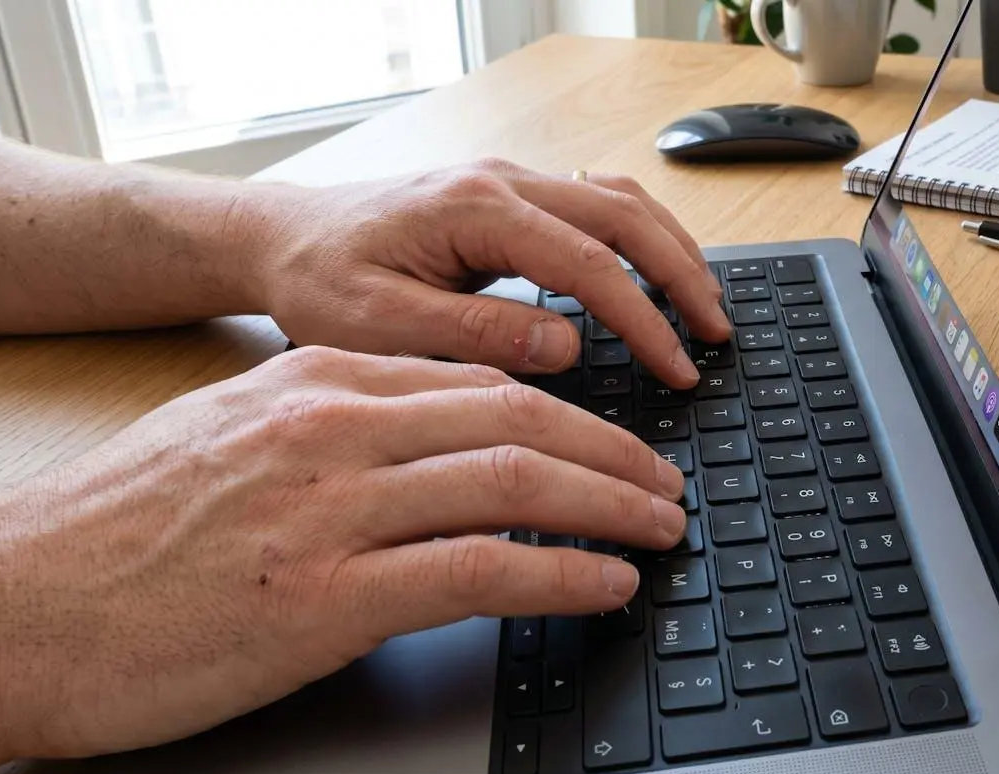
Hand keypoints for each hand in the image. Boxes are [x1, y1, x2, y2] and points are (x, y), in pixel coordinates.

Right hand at [0, 347, 685, 766]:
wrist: (13, 605)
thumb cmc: (113, 534)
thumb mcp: (228, 441)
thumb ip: (326, 429)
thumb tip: (418, 446)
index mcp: (314, 385)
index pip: (479, 379)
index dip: (568, 413)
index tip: (612, 442)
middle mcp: (333, 428)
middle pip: (517, 417)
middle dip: (613, 453)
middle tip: (665, 484)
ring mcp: (332, 508)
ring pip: (516, 481)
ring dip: (610, 506)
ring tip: (659, 529)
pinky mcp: (325, 597)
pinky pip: (481, 570)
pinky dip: (562, 574)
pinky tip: (604, 587)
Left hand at [249, 159, 729, 387]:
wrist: (280, 237)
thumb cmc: (318, 280)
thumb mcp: (377, 323)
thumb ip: (474, 334)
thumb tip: (566, 346)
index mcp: (475, 209)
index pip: (588, 262)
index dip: (642, 319)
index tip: (677, 367)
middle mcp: (502, 182)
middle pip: (624, 215)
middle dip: (681, 275)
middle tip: (718, 335)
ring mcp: (509, 182)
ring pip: (619, 199)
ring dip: (671, 249)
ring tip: (706, 306)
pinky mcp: (508, 198)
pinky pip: (595, 205)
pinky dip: (639, 238)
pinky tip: (656, 274)